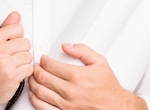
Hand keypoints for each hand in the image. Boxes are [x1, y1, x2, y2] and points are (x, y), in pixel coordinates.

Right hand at [0, 12, 32, 109]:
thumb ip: (5, 28)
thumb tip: (16, 15)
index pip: (18, 28)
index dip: (17, 38)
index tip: (11, 45)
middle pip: (26, 42)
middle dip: (21, 51)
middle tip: (11, 59)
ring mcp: (5, 63)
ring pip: (28, 56)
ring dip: (23, 63)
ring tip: (12, 67)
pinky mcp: (12, 76)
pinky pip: (29, 68)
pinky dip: (24, 73)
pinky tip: (15, 74)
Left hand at [28, 43, 147, 109]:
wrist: (116, 107)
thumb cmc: (108, 88)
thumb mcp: (100, 62)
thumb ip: (82, 51)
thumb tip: (67, 46)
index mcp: (77, 76)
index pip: (50, 65)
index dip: (43, 60)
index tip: (43, 59)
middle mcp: (70, 91)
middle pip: (43, 77)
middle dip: (36, 70)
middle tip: (36, 67)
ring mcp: (66, 105)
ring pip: (40, 92)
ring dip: (33, 83)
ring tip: (34, 78)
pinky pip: (43, 108)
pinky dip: (35, 100)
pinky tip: (35, 94)